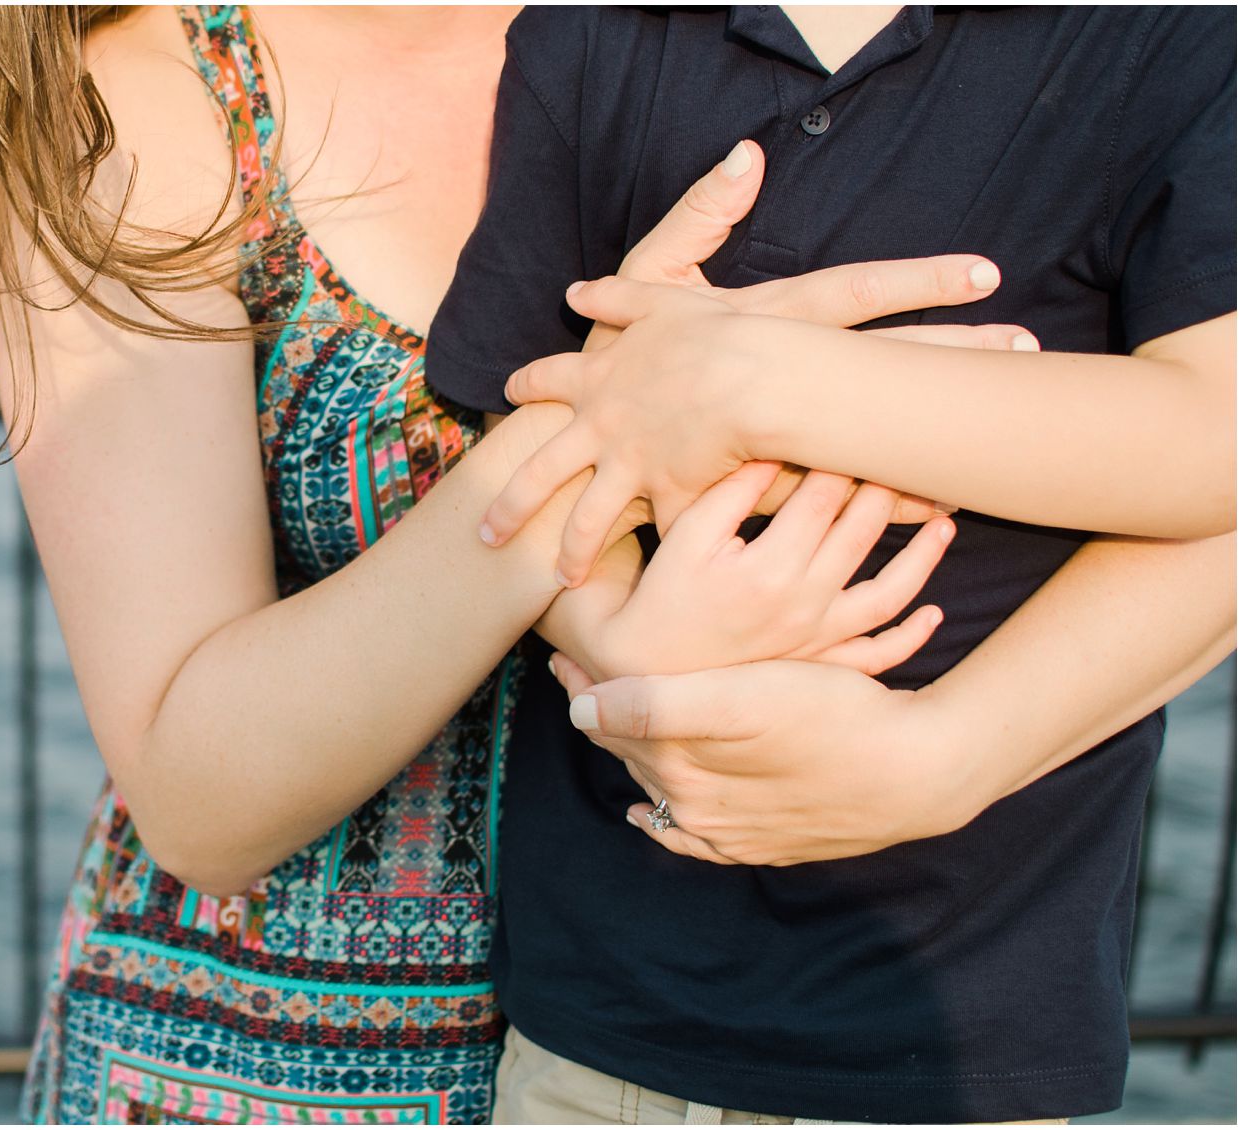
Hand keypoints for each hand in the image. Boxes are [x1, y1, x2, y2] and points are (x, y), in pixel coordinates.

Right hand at [484, 140, 1035, 584]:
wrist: (562, 455)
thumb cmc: (612, 363)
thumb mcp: (651, 279)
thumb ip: (698, 216)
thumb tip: (746, 155)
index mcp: (753, 323)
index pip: (849, 292)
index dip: (917, 281)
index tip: (988, 274)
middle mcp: (762, 383)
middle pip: (869, 369)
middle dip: (947, 359)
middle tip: (1027, 350)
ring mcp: (759, 444)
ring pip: (850, 449)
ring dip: (921, 451)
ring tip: (996, 464)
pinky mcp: (755, 496)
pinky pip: (823, 510)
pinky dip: (872, 517)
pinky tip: (928, 524)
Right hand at [537, 464, 951, 680]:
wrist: (646, 670)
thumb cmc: (662, 595)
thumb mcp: (685, 536)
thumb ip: (731, 493)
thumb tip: (774, 449)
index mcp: (769, 568)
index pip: (822, 497)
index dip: (841, 456)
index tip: (855, 426)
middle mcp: (803, 604)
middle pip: (862, 532)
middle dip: (887, 488)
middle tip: (905, 456)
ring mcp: (817, 638)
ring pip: (889, 592)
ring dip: (924, 557)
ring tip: (943, 522)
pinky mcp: (818, 663)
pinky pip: (878, 655)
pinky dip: (911, 636)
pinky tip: (933, 613)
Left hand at [547, 654, 977, 865]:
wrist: (918, 771)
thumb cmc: (833, 718)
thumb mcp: (742, 698)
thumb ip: (656, 705)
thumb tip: (580, 713)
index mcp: (682, 770)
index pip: (611, 722)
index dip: (584, 683)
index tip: (561, 649)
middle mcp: (698, 811)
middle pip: (632, 753)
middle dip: (602, 712)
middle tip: (576, 671)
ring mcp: (732, 834)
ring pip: (660, 787)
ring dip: (633, 754)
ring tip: (612, 723)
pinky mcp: (768, 842)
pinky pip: (695, 838)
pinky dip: (665, 822)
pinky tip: (650, 813)